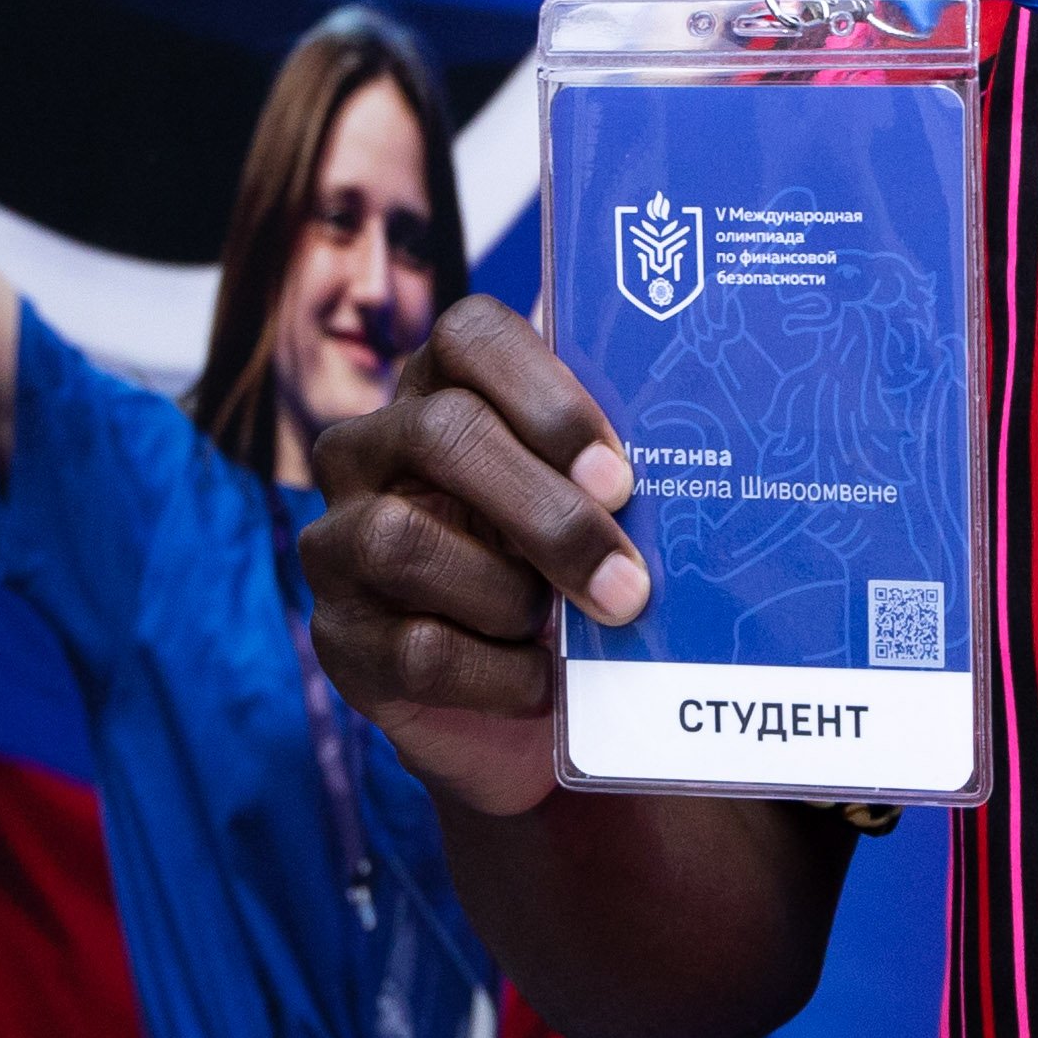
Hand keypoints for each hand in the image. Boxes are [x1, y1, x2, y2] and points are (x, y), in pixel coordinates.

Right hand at [301, 297, 651, 821]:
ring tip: (561, 628)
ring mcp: (336, 544)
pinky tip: (540, 680)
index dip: (546, 396)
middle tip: (627, 581)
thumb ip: (606, 468)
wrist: (513, 703)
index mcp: (438, 391)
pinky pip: (413, 649)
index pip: (469, 334)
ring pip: (403, 539)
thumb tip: (701, 447)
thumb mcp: (585, 509)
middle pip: (442, 433)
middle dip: (548, 513)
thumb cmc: (559, 575)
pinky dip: (496, 672)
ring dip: (508, 593)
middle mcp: (368, 451)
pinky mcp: (338, 639)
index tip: (619, 476)